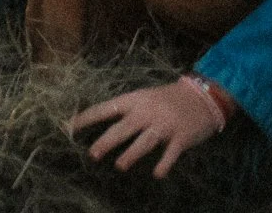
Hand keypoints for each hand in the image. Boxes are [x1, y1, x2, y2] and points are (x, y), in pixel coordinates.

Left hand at [71, 79, 229, 177]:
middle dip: (107, 141)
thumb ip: (127, 110)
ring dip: (132, 154)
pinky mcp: (181, 138)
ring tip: (119, 166)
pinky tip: (157, 174)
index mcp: (134, 100)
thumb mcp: (144, 97)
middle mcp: (147, 112)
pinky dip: (164, 163)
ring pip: (145, 141)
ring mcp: (165, 125)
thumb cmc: (167, 99)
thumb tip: (104, 121)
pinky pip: (171, 153)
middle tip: (93, 154)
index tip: (70, 126)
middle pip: (123, 128)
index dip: (88, 117)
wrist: (201, 97)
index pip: (106, 108)